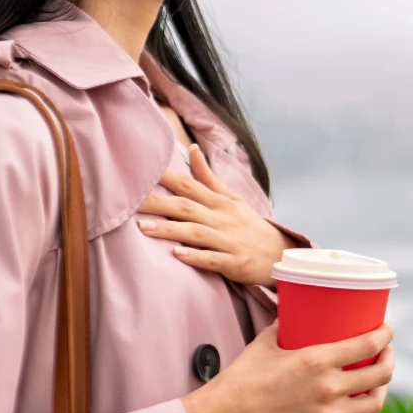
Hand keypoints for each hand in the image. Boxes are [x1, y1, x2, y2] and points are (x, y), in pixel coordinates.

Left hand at [136, 144, 293, 287]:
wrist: (281, 255)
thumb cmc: (250, 226)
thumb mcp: (232, 199)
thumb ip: (208, 177)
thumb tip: (191, 149)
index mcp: (220, 202)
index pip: (190, 185)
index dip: (166, 177)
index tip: (141, 172)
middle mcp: (223, 218)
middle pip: (187, 207)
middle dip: (158, 204)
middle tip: (131, 203)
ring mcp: (229, 241)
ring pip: (196, 233)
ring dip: (170, 229)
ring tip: (144, 228)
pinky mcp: (235, 263)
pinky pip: (213, 259)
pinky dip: (195, 257)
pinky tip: (177, 255)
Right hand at [182, 320, 395, 412]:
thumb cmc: (242, 377)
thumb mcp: (266, 342)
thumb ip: (287, 327)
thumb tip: (295, 314)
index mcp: (317, 361)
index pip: (368, 346)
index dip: (384, 335)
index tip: (388, 328)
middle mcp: (328, 389)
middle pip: (380, 376)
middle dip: (389, 360)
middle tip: (386, 352)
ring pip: (372, 404)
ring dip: (379, 389)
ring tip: (375, 380)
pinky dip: (342, 410)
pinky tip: (336, 402)